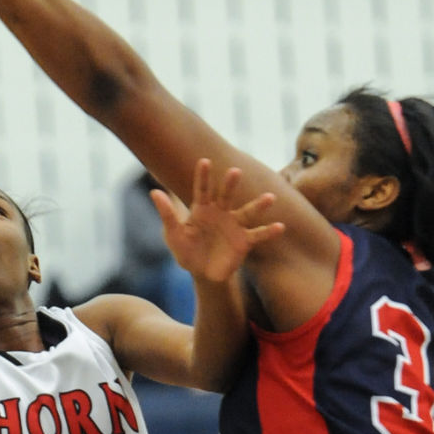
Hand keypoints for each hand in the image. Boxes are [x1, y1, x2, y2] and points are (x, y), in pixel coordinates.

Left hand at [151, 159, 283, 283]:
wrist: (202, 273)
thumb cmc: (186, 250)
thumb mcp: (173, 234)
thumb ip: (167, 214)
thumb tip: (154, 192)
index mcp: (202, 208)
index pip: (202, 189)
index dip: (203, 176)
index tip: (204, 161)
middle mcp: (221, 212)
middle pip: (226, 196)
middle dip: (230, 185)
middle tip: (235, 171)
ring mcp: (234, 225)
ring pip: (247, 212)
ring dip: (258, 205)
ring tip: (270, 198)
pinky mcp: (244, 241)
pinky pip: (258, 235)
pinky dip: (268, 232)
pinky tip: (280, 227)